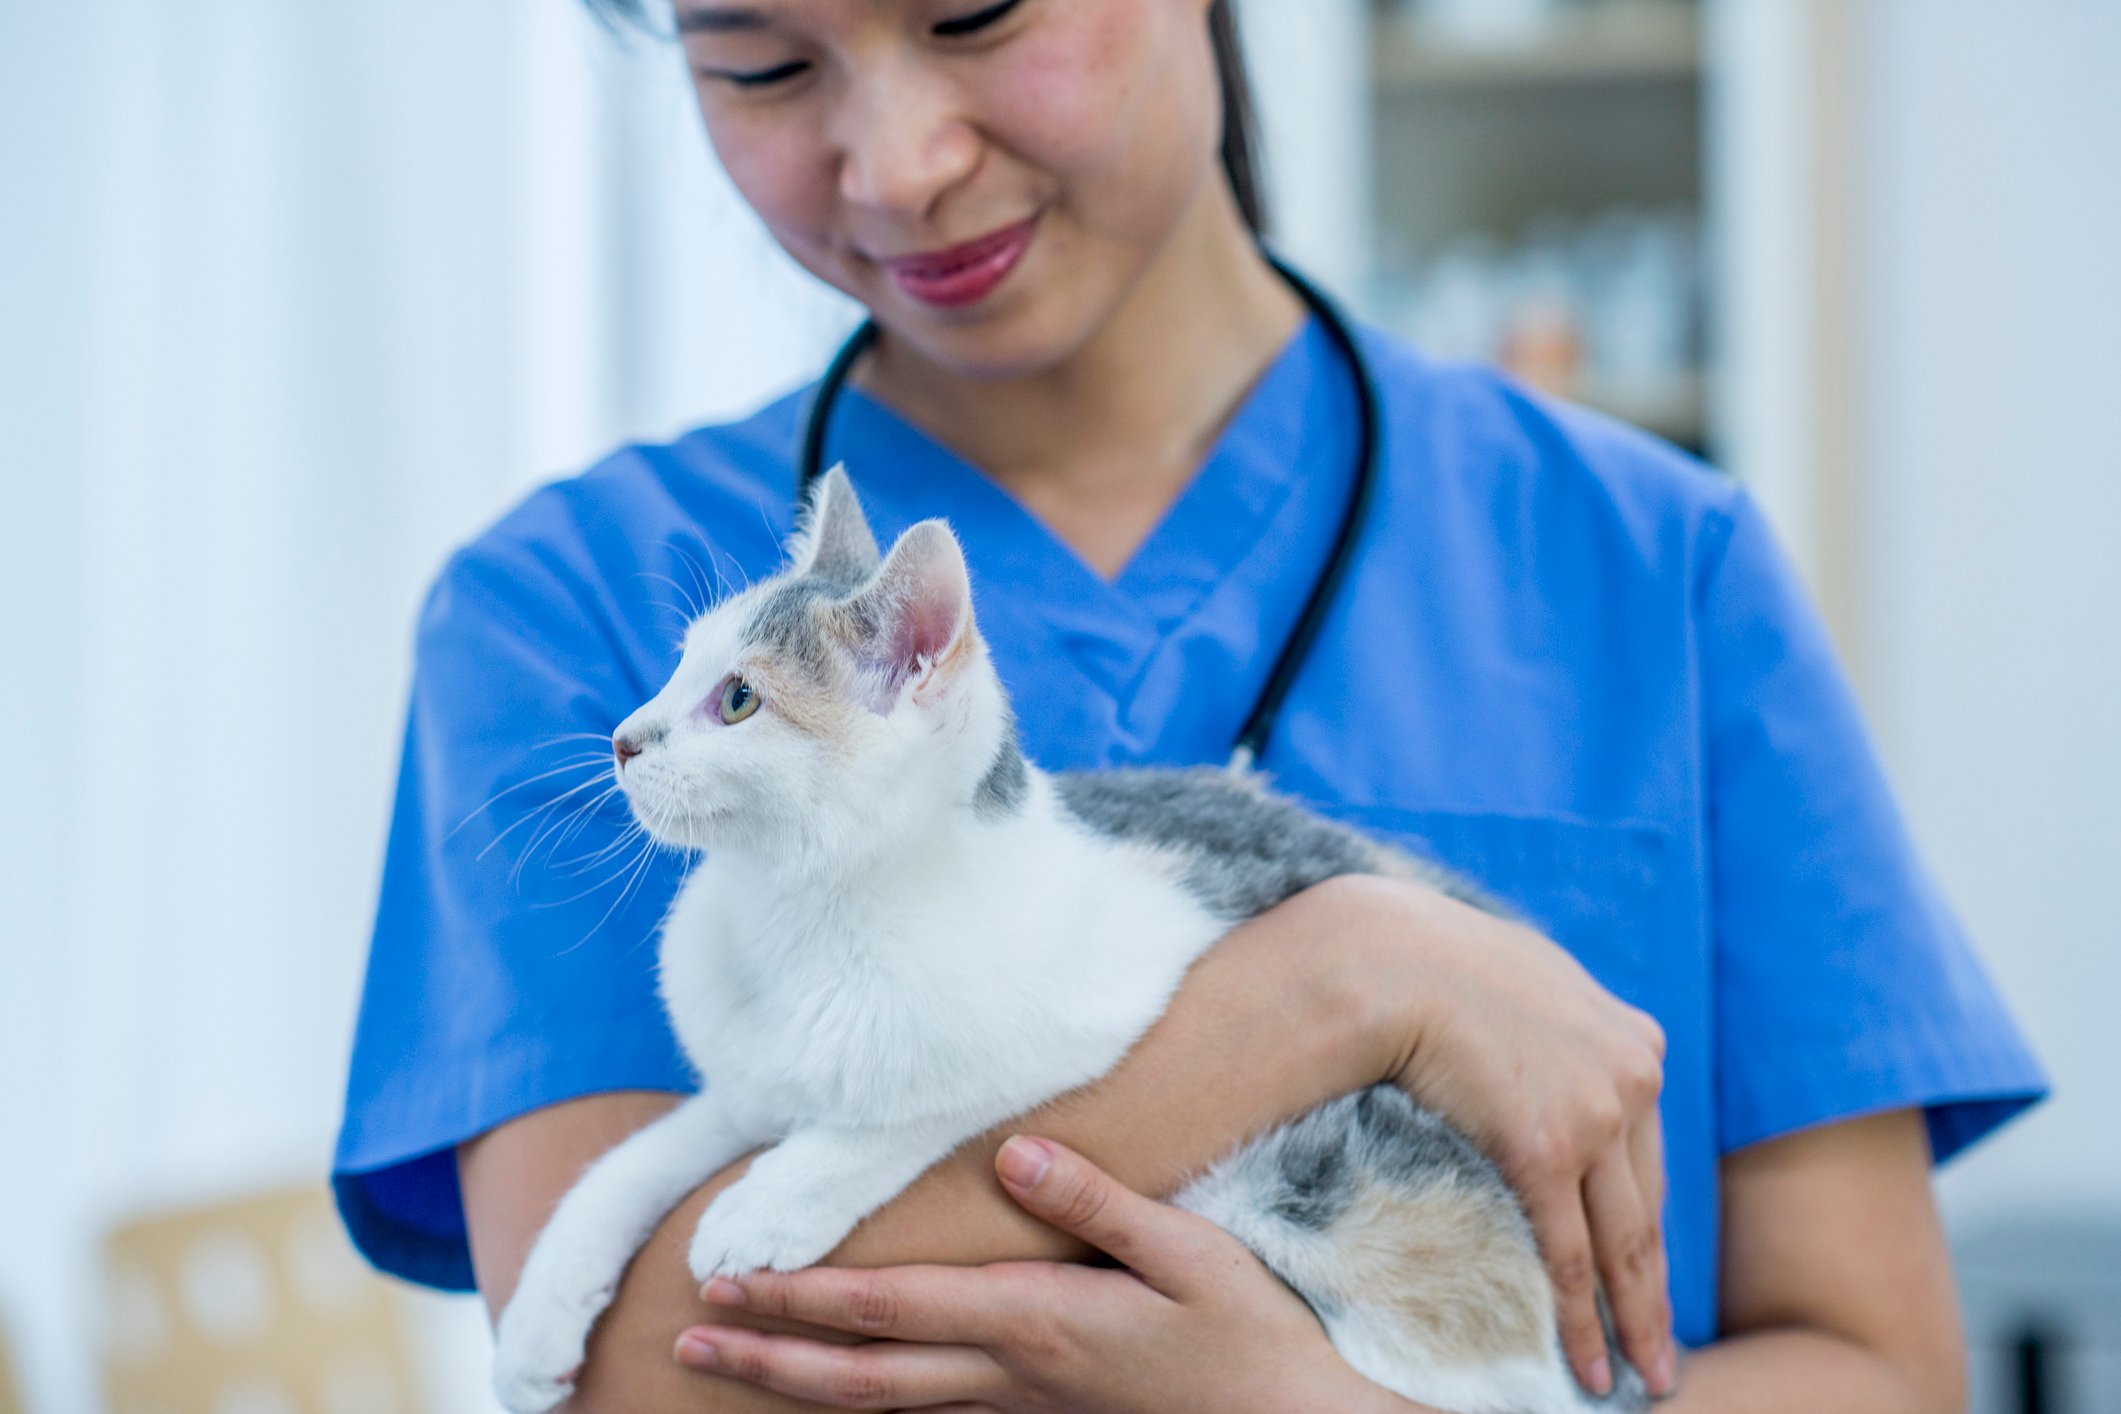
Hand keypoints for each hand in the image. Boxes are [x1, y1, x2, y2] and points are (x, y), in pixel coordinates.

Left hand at [671, 1136, 1408, 1412]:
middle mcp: (1009, 1375)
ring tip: (730, 1368)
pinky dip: (867, 1409)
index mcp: (1033, 1323)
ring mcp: (1021, 1409)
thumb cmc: (1246, 1337)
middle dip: (767, 1359)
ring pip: (882, 1409)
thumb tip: (1011, 1153)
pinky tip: (843, 1395)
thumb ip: (1093, 1201)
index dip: (800, 1297)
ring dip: (797, 1388)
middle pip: (859, 1377)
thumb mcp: (1186, 1252)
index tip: (728, 1281)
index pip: (888, 1309)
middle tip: (686, 1342)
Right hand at [1338, 874, 1677, 1396]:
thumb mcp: (1525, 981)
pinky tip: (1585, 1363)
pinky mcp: (1547, 1145)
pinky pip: (1569, 1252)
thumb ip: (1555, 1028)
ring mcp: (1596, 1112)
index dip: (1647, 1227)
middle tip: (1663, 1357)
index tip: (1649, 1278)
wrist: (1385, 956)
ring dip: (1633, 1321)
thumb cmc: (1433, 963)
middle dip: (1654, 1290)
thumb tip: (1540, 1056)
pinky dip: (1580, 1317)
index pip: (1647, 1160)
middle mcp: (1632, 1078)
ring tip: (1641, 1378)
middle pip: (1648, 1209)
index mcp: (1634, 1041)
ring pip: (1623, 1243)